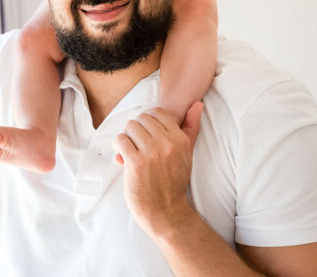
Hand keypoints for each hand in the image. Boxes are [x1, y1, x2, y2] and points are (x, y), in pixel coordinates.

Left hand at [113, 102, 203, 238]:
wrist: (166, 211)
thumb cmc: (174, 181)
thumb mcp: (187, 153)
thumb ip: (191, 127)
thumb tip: (197, 103)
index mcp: (180, 139)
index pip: (158, 112)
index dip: (148, 121)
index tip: (147, 134)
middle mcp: (167, 143)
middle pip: (142, 118)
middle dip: (137, 129)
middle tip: (137, 143)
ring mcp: (151, 153)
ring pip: (130, 127)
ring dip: (127, 137)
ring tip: (130, 149)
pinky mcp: (136, 163)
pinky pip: (120, 140)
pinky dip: (119, 146)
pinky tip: (123, 156)